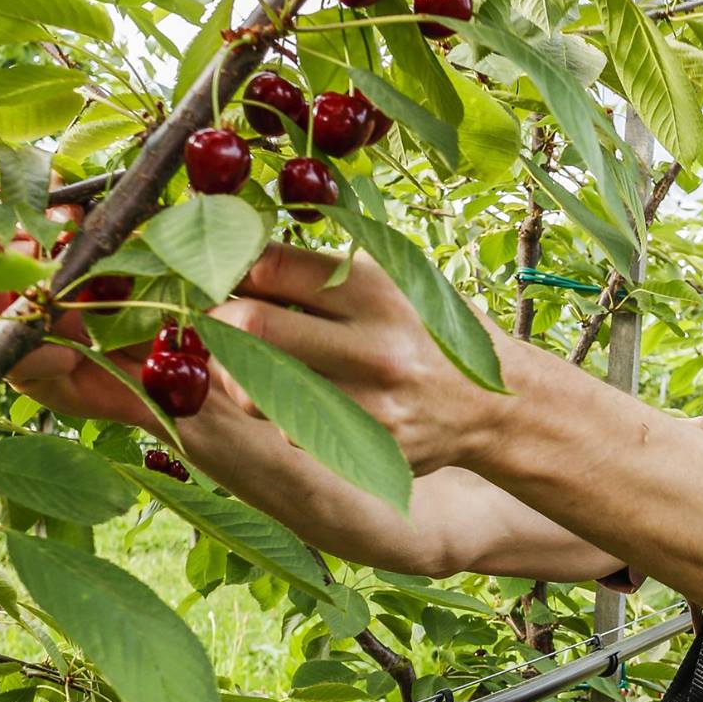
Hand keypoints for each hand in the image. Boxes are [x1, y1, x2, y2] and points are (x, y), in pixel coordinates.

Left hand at [206, 242, 510, 476]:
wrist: (492, 406)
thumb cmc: (427, 333)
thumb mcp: (393, 282)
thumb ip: (326, 271)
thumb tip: (235, 255)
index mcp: (376, 291)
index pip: (271, 266)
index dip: (229, 268)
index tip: (217, 275)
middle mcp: (374, 346)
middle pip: (252, 325)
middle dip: (216, 321)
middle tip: (210, 320)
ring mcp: (370, 404)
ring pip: (256, 389)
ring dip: (236, 374)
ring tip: (244, 361)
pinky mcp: (365, 446)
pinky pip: (288, 429)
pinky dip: (279, 411)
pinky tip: (295, 397)